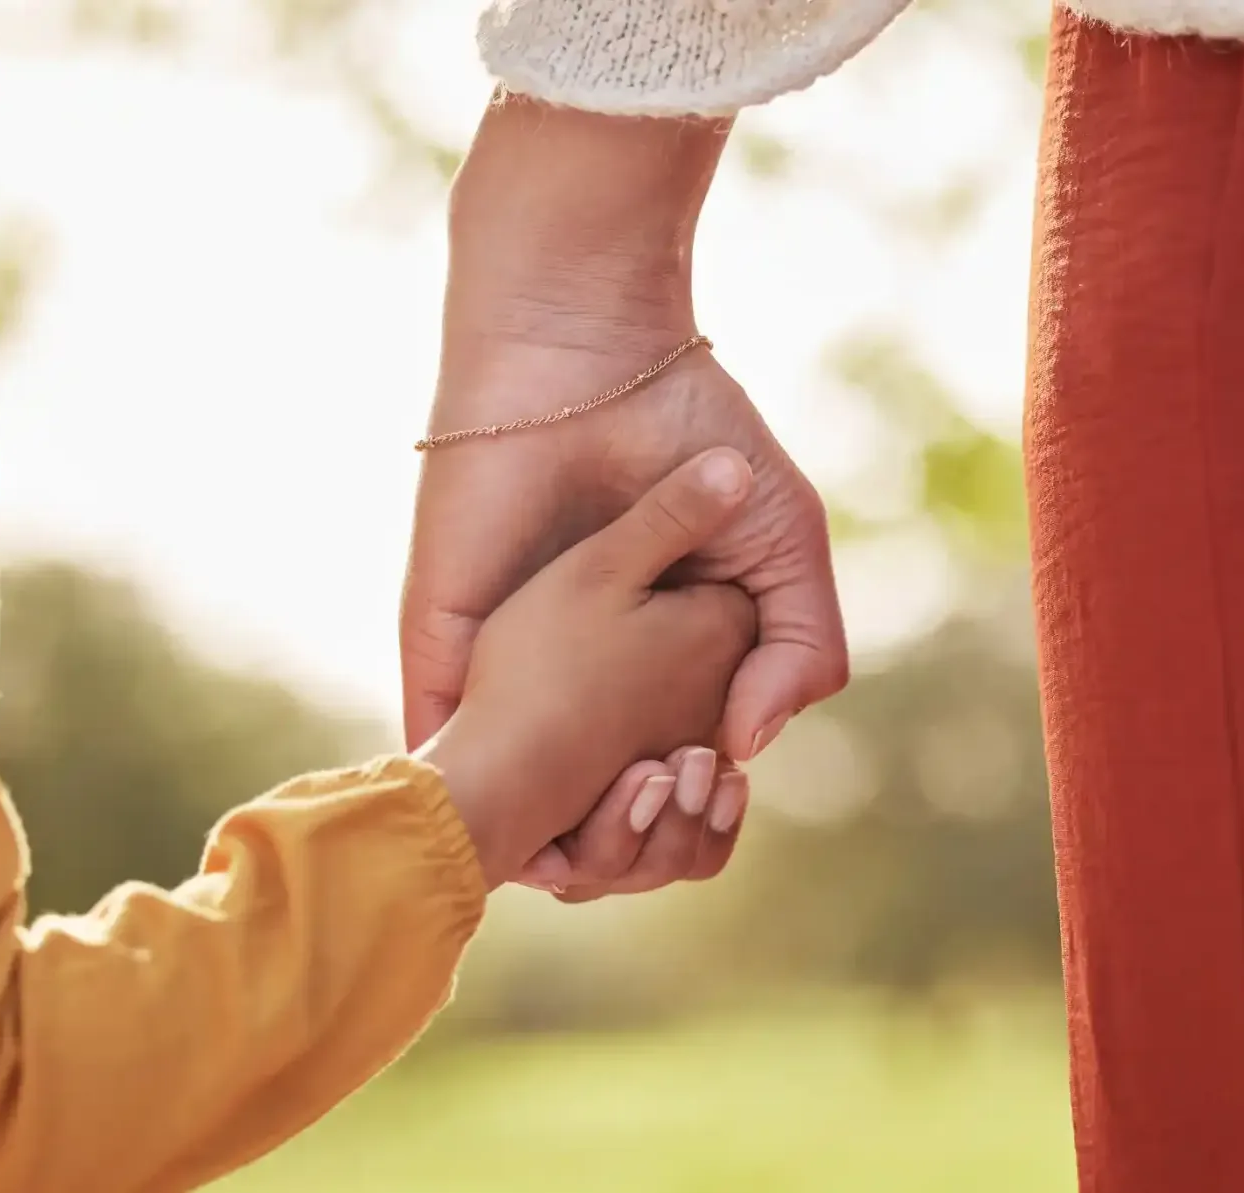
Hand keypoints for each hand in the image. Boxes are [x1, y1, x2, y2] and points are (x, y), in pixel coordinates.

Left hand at [417, 449, 757, 887]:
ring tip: (611, 812)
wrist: (595, 362)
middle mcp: (579, 678)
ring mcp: (508, 668)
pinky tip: (521, 825)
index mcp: (656, 665)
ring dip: (563, 837)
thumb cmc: (694, 439)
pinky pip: (444, 754)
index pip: (673, 777)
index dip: (696, 809)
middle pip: (600, 809)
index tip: (718, 795)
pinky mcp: (445, 647)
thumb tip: (748, 746)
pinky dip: (481, 803)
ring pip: (522, 804)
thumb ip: (800, 647)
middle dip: (633, 838)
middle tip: (667, 794)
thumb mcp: (783, 546)